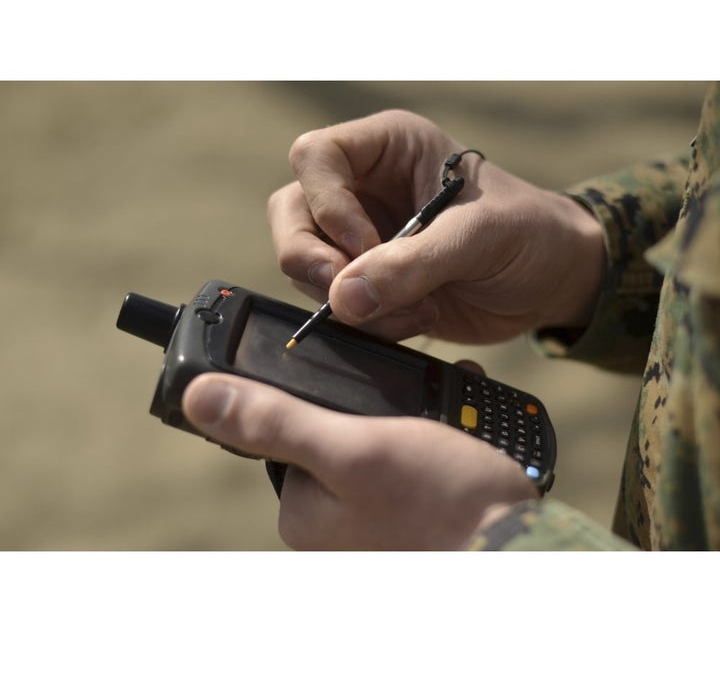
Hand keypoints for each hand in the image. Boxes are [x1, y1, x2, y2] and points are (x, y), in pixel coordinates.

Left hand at [182, 373, 538, 549]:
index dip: (322, 394)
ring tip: (441, 414)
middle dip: (377, 406)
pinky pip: (405, 459)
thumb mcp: (353, 448)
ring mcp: (371, 519)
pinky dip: (426, 437)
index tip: (362, 384)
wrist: (523, 546)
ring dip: (409, 416)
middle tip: (414, 404)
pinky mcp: (406, 514)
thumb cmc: (442, 502)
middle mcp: (332, 521)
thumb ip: (276, 421)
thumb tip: (198, 397)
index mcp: (304, 509)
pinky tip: (449, 431)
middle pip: (338, 431)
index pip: (290, 428)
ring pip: (378, 439)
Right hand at [268, 109, 604, 343]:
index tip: (368, 244)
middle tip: (356, 295)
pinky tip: (416, 317)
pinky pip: (335, 303)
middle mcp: (362, 188)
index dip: (329, 205)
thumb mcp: (478, 237)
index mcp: (387, 148)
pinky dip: (365, 321)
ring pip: (305, 265)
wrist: (550, 280)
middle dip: (316, 262)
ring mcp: (360, 237)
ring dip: (350, 300)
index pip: (314, 157)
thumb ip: (411, 264)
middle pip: (291, 214)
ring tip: (416, 308)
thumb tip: (342, 299)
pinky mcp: (368, 281)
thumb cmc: (528, 233)